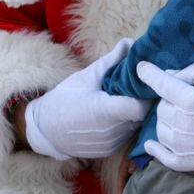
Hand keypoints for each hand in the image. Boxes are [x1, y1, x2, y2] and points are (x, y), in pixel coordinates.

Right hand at [24, 39, 150, 158]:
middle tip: (136, 89)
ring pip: (135, 126)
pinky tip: (114, 116)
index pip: (141, 106)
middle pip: (141, 115)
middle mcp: (112, 131)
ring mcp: (112, 143)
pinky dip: (124, 126)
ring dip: (133, 114)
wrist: (46, 130)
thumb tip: (129, 43)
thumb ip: (111, 61)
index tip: (145, 84)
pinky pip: (126, 135)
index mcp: (107, 111)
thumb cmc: (65, 99)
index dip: (146, 95)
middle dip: (141, 101)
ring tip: (123, 101)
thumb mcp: (86, 77)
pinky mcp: (110, 150)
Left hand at [137, 62, 193, 170]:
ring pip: (160, 129)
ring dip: (167, 121)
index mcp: (189, 99)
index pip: (159, 83)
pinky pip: (163, 157)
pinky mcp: (190, 162)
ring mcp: (185, 146)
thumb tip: (168, 75)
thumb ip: (190, 72)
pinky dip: (155, 149)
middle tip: (186, 98)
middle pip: (161, 108)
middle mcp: (183, 123)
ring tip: (182, 117)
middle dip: (169, 100)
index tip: (141, 68)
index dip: (148, 73)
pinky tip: (151, 144)